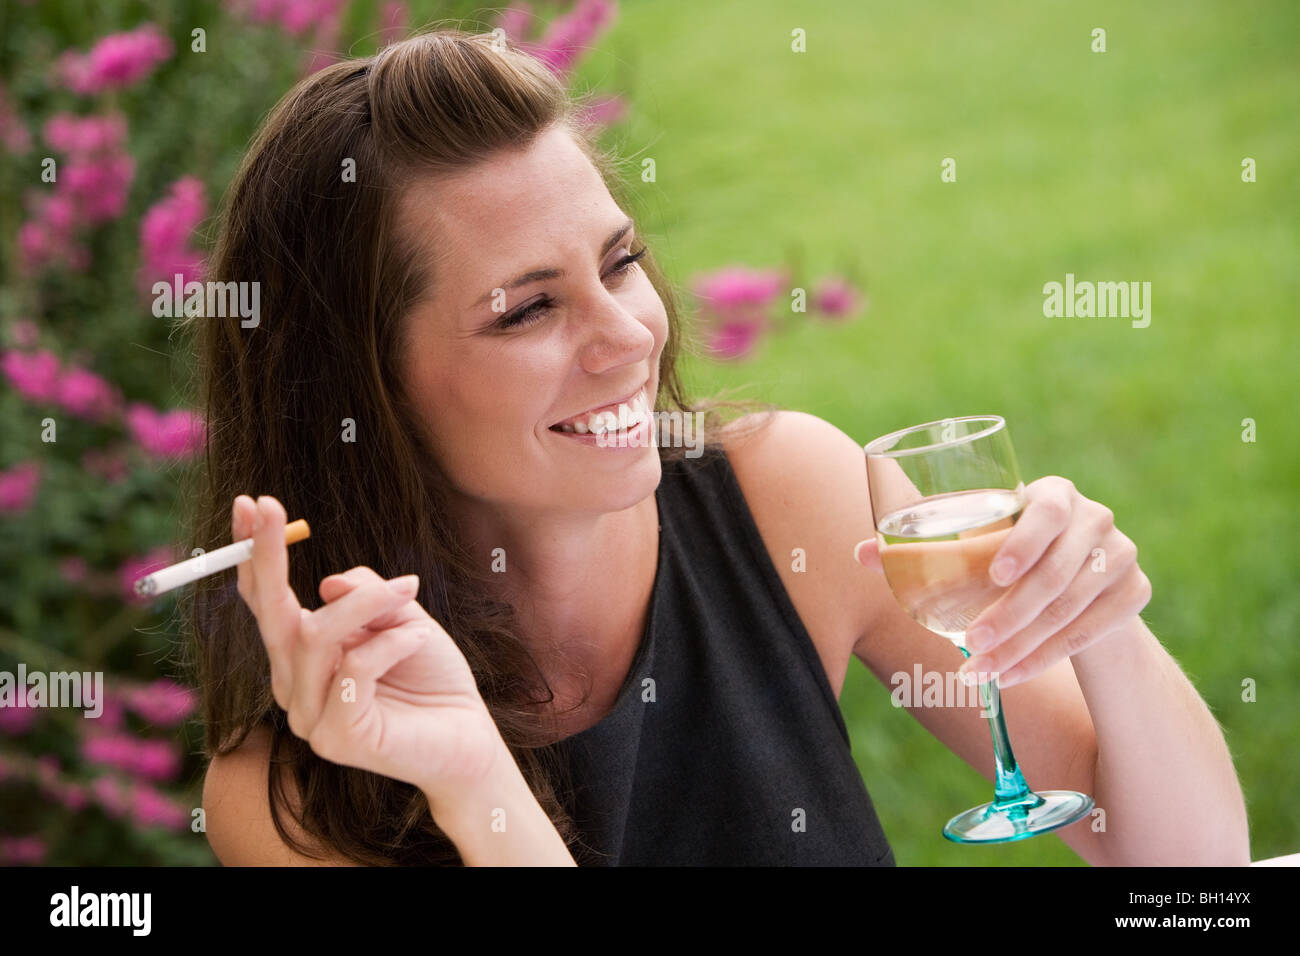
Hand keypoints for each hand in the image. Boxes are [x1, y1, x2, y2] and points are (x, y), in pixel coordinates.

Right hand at [232, 494, 504, 801]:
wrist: (468, 736)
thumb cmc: (432, 675)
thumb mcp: (401, 616)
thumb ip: (365, 595)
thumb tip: (327, 585)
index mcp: (300, 656)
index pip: (264, 602)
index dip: (254, 553)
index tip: (250, 503)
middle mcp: (293, 686)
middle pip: (269, 615)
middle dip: (266, 556)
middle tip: (269, 507)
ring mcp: (309, 717)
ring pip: (316, 636)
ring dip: (368, 604)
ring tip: (409, 590)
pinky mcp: (336, 738)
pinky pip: (354, 668)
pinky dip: (392, 643)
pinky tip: (420, 641)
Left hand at [855, 476, 1151, 687]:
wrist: (1077, 580)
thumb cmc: (1008, 556)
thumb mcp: (975, 548)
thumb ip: (923, 550)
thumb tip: (859, 553)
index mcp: (1052, 494)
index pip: (1044, 511)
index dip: (1021, 542)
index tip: (993, 573)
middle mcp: (1093, 518)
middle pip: (1055, 573)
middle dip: (1008, 615)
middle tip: (969, 644)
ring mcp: (1122, 555)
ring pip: (1068, 609)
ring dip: (1020, 646)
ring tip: (978, 670)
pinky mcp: (1135, 593)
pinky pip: (1088, 633)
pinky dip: (1044, 658)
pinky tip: (1010, 676)